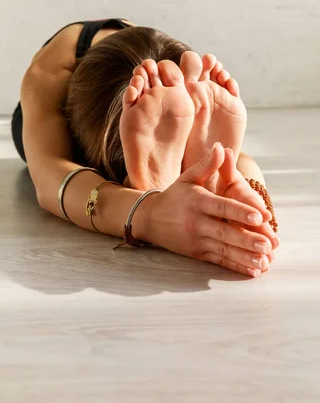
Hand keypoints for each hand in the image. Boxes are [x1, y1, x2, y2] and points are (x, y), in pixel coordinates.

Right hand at [147, 143, 272, 277]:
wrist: (150, 219)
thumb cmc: (175, 196)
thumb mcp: (188, 178)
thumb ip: (207, 165)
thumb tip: (221, 147)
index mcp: (197, 201)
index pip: (222, 207)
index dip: (240, 212)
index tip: (259, 216)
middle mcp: (196, 222)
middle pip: (224, 232)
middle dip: (246, 239)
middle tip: (267, 244)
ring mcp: (196, 240)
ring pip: (223, 250)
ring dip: (244, 256)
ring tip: (263, 261)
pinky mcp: (197, 254)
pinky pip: (219, 261)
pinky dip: (235, 266)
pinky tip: (252, 270)